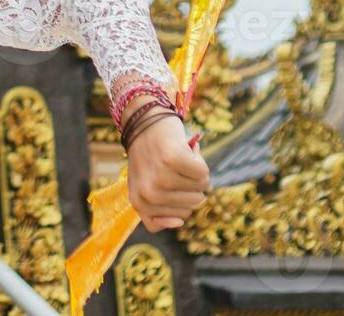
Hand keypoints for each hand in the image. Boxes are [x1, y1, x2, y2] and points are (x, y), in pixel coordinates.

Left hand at [124, 112, 210, 232]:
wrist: (143, 121)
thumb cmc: (150, 157)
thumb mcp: (147, 189)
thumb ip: (158, 214)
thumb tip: (179, 223)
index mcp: (140, 203)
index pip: (179, 219)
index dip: (182, 200)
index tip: (168, 183)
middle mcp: (148, 193)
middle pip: (193, 205)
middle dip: (189, 185)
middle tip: (172, 168)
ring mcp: (160, 176)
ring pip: (201, 188)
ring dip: (195, 172)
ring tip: (177, 158)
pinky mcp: (173, 158)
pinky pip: (203, 172)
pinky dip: (199, 159)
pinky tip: (184, 150)